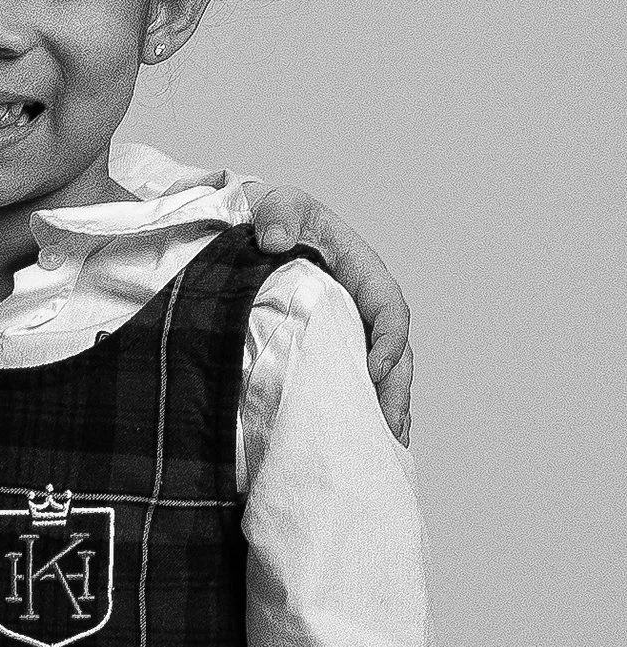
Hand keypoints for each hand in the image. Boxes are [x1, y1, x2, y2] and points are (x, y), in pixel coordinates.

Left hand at [242, 184, 411, 442]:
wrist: (250, 228)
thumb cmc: (274, 215)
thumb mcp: (280, 205)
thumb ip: (280, 214)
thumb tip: (273, 238)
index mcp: (363, 273)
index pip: (389, 310)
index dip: (387, 342)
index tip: (372, 370)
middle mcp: (364, 305)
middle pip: (395, 351)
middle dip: (395, 389)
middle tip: (389, 427)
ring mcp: (351, 327)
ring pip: (382, 371)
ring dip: (386, 404)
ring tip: (386, 441)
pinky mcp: (331, 344)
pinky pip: (356, 376)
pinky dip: (365, 403)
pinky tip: (365, 434)